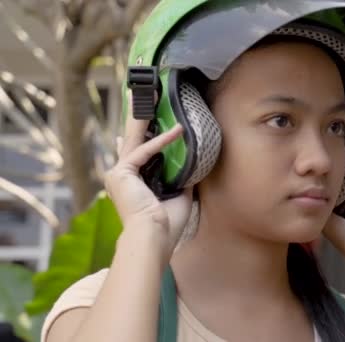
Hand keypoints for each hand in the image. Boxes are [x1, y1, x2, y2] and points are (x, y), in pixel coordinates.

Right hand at [104, 91, 193, 255]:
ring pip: (133, 138)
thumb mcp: (179, 196)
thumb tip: (194, 165)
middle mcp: (122, 176)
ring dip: (142, 116)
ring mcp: (119, 174)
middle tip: (143, 96)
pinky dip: (162, 141)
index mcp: (133, 183)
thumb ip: (182, 178)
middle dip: (138, 117)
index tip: (146, 120)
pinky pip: (144, 152)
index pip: (137, 152)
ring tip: (150, 96)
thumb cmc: (166, 225)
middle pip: (132, 139)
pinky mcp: (121, 174)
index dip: (142, 135)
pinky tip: (177, 130)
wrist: (153, 239)